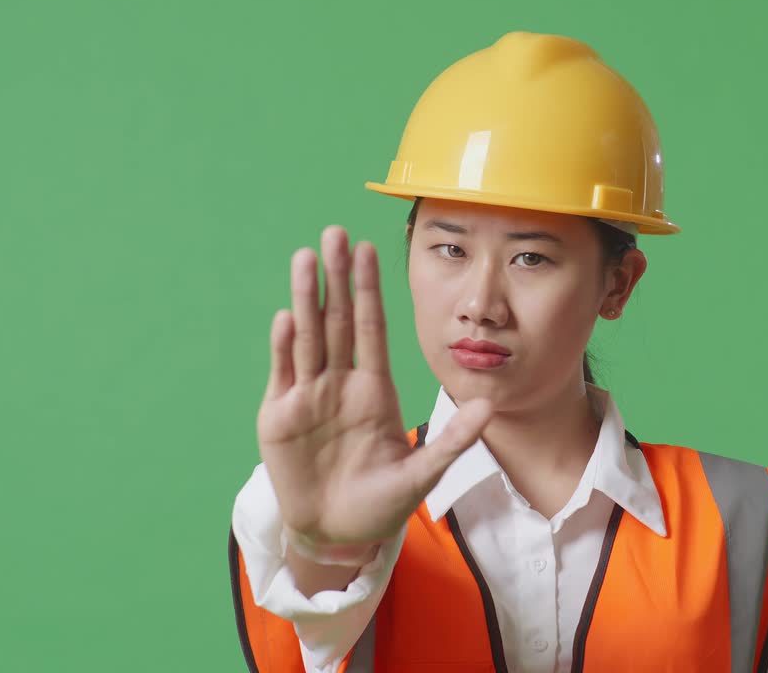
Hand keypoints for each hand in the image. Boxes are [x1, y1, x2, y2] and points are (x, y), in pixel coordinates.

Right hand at [256, 226, 491, 549]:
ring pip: (307, 337)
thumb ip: (452, 440)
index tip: (370, 248)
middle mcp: (339, 382)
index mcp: (373, 388)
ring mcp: (307, 396)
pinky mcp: (279, 417)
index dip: (370, 289)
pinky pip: (284, 373)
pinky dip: (285, 346)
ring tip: (305, 257)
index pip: (371, 327)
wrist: (338, 535)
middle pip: (336, 320)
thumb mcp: (423, 473)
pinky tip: (288, 317)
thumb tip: (488, 405)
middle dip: (336, 278)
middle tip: (334, 233)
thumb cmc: (381, 502)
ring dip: (306, 298)